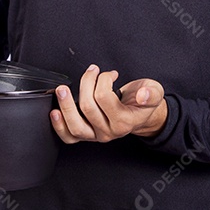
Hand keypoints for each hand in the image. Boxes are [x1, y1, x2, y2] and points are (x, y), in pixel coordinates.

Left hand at [50, 64, 166, 143]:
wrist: (140, 115)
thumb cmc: (143, 102)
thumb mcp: (154, 92)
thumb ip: (151, 93)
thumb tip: (142, 94)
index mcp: (125, 122)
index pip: (104, 99)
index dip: (103, 80)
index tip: (107, 74)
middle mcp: (109, 132)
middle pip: (88, 109)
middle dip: (86, 84)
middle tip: (90, 72)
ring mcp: (97, 136)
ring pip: (76, 127)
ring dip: (66, 106)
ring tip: (62, 90)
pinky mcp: (87, 136)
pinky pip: (70, 137)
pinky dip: (59, 126)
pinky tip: (55, 113)